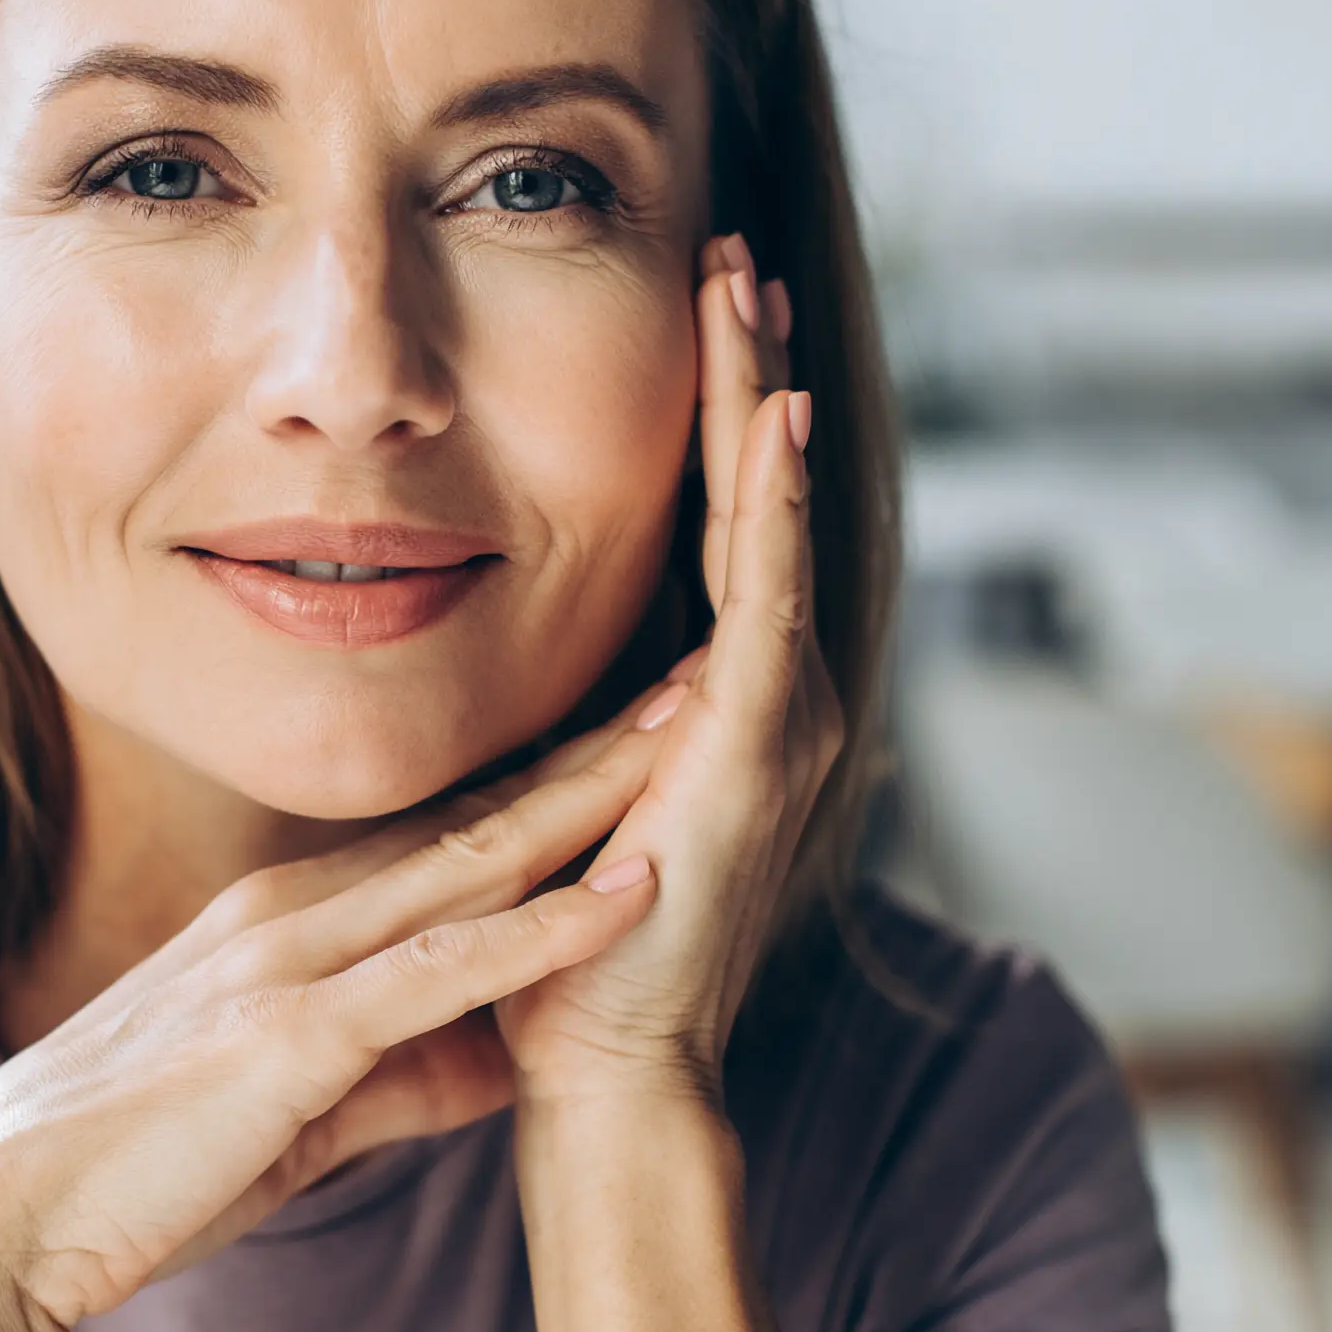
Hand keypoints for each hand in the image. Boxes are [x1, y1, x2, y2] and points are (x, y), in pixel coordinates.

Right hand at [0, 672, 692, 1331]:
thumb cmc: (141, 1164)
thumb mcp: (300, 1111)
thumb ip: (405, 1076)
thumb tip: (507, 1068)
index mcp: (294, 924)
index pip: (449, 840)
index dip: (553, 785)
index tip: (641, 737)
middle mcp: (297, 915)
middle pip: (476, 822)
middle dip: (595, 755)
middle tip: (701, 683)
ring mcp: (292, 963)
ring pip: (469, 867)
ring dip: (588, 804)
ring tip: (687, 741)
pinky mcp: (289, 1035)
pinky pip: (435, 974)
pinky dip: (534, 937)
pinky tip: (616, 901)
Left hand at [496, 232, 844, 1104]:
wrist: (608, 1073)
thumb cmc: (573, 953)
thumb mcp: (573, 805)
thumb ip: (586, 729)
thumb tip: (559, 671)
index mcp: (716, 703)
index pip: (715, 532)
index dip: (709, 422)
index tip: (694, 313)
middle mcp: (765, 699)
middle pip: (754, 505)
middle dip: (744, 376)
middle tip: (731, 258)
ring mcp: (772, 725)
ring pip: (767, 529)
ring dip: (757, 405)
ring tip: (747, 294)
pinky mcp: (752, 757)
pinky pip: (762, 605)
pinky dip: (768, 511)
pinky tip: (772, 422)